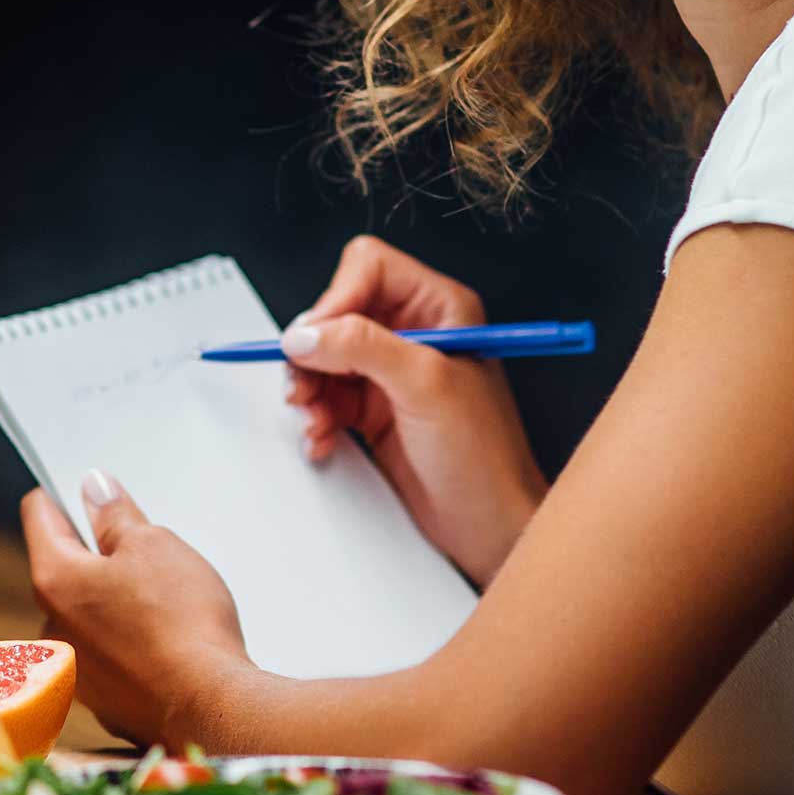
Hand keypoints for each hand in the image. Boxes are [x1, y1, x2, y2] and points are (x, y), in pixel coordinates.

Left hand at [23, 476, 249, 746]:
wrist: (211, 706)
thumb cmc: (182, 622)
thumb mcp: (154, 546)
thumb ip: (116, 517)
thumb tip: (94, 490)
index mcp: (55, 579)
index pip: (40, 518)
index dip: (61, 494)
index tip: (81, 488)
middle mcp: (52, 627)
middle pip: (65, 569)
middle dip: (97, 553)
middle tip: (142, 544)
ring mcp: (76, 669)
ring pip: (88, 614)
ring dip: (113, 599)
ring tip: (164, 597)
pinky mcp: (104, 699)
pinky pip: (109, 653)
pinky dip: (128, 639)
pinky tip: (165, 638)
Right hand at [283, 236, 547, 582]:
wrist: (488, 526)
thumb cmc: (484, 457)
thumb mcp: (425, 387)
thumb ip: (364, 348)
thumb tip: (308, 332)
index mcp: (440, 309)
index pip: (370, 268)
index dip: (336, 299)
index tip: (317, 338)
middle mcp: (414, 333)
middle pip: (337, 314)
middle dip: (315, 351)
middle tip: (305, 384)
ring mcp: (392, 373)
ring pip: (325, 357)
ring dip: (310, 389)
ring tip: (314, 418)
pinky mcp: (376, 410)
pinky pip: (327, 397)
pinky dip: (317, 417)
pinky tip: (324, 438)